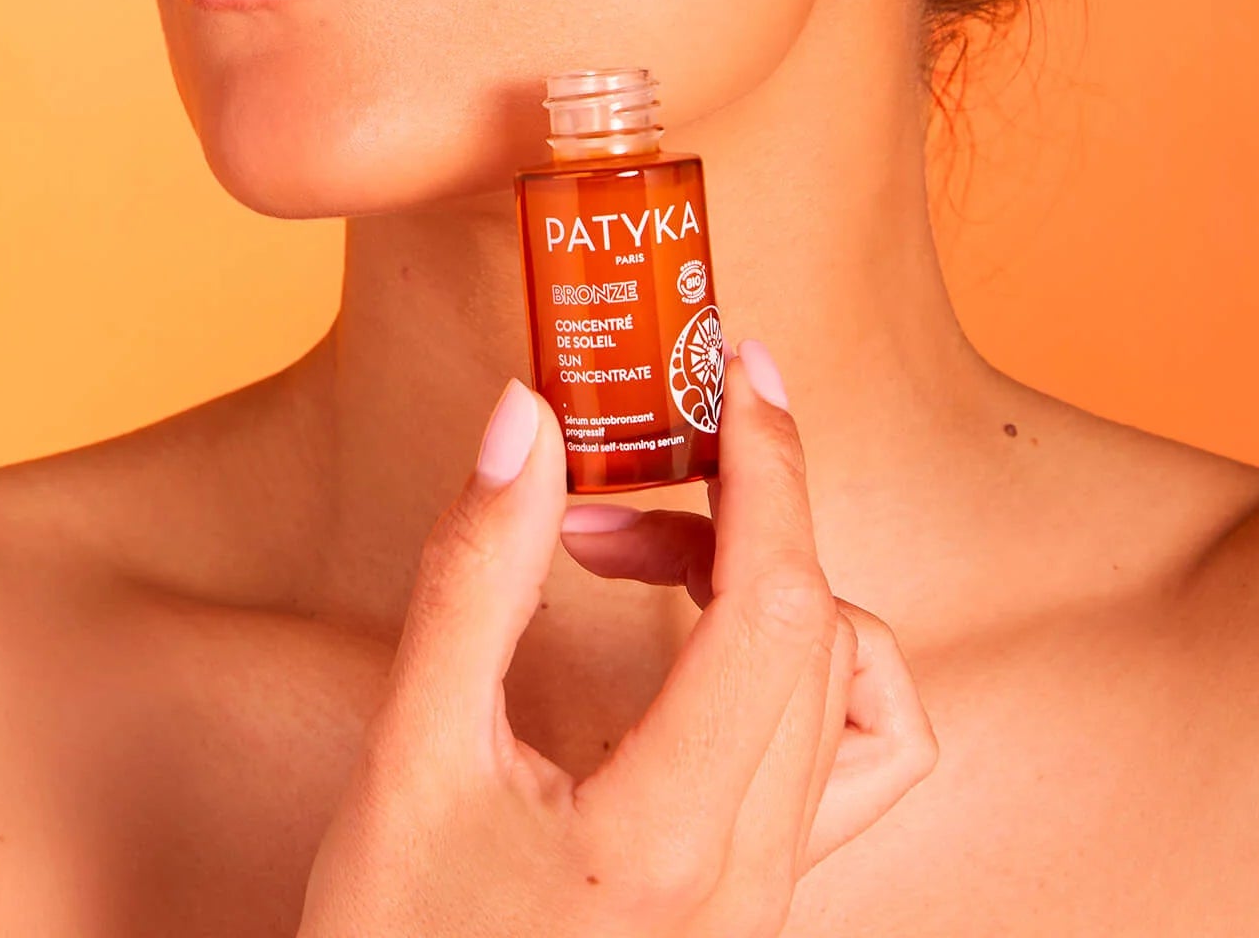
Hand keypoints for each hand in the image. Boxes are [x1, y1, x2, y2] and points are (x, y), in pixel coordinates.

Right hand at [296, 344, 935, 937]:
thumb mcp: (407, 760)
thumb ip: (474, 578)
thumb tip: (524, 419)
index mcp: (668, 840)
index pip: (781, 608)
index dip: (771, 468)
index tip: (740, 373)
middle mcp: (753, 882)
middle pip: (816, 634)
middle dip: (739, 511)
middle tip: (635, 465)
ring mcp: (770, 903)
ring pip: (848, 697)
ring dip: (769, 590)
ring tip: (649, 562)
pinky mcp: (761, 907)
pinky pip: (851, 769)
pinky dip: (816, 675)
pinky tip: (719, 652)